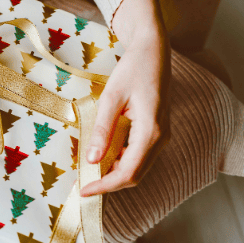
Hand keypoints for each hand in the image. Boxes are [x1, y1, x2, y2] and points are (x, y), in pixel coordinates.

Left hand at [80, 0, 170, 196]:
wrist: (154, 51)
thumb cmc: (133, 69)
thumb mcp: (112, 97)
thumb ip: (103, 129)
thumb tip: (92, 159)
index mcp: (151, 131)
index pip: (128, 172)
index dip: (105, 186)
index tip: (83, 191)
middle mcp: (161, 138)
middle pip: (135, 176)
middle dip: (108, 185)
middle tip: (82, 187)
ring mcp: (161, 136)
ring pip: (138, 168)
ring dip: (114, 175)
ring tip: (88, 175)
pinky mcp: (156, 132)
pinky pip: (139, 157)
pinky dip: (121, 164)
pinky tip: (102, 159)